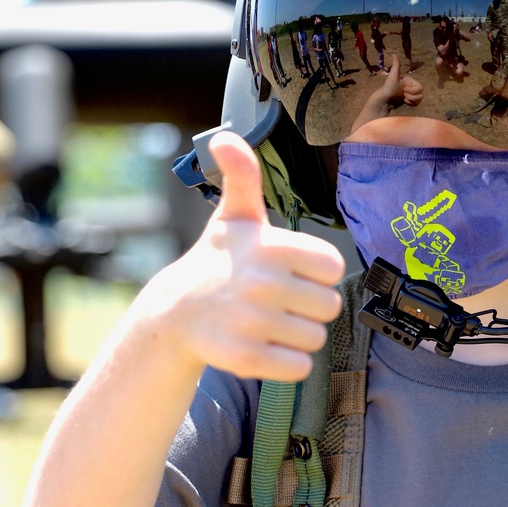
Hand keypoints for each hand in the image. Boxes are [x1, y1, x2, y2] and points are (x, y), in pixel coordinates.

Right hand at [154, 132, 344, 382]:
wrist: (175, 312)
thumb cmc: (217, 260)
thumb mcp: (233, 216)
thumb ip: (242, 176)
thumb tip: (224, 138)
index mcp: (270, 247)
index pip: (333, 268)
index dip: (317, 272)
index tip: (293, 271)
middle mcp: (263, 285)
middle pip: (329, 306)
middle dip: (309, 306)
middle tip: (280, 299)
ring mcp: (253, 324)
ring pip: (315, 338)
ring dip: (298, 334)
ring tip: (270, 321)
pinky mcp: (246, 359)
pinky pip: (298, 368)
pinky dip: (288, 362)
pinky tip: (266, 345)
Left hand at [350, 55, 422, 130]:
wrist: (384, 99)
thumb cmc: (388, 87)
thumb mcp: (393, 76)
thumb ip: (396, 66)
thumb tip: (394, 54)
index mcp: (410, 81)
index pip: (420, 88)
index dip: (413, 91)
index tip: (404, 90)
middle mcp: (412, 87)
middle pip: (421, 94)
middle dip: (412, 96)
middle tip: (403, 95)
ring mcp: (411, 94)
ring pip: (419, 99)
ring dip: (411, 100)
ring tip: (403, 99)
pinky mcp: (410, 101)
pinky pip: (417, 103)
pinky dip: (411, 103)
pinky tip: (404, 102)